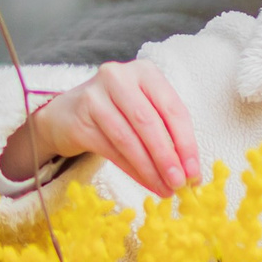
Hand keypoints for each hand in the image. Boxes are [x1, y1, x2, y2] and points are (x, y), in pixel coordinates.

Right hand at [0, 60, 200, 197]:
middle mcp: (119, 77)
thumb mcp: (145, 111)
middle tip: (179, 183)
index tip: (194, 170)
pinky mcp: (79, 119)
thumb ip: (167, 133)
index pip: (172, 108)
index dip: (186, 142)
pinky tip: (146, 183)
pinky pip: (111, 150)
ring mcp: (95, 96)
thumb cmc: (117, 112)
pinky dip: (132, 171)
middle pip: (149, 122)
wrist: (66, 115)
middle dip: (167, 157)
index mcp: (145, 71)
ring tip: (165, 189)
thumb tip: (190, 171)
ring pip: (129, 139)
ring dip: (150, 169)